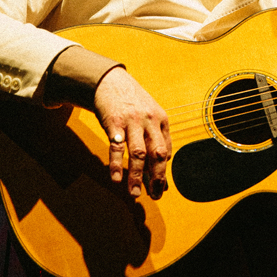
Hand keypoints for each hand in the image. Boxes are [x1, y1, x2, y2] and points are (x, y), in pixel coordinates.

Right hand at [94, 67, 171, 199]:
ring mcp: (132, 121)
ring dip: (136, 176)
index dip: (163, 171)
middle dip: (157, 178)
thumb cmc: (131, 103)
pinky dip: (116, 164)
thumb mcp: (149, 116)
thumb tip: (160, 169)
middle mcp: (150, 120)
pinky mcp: (114, 122)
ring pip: (138, 153)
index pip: (166, 151)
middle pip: (157, 154)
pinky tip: (116, 179)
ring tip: (134, 193)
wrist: (110, 81)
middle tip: (154, 195)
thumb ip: (156, 140)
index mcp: (162, 120)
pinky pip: (116, 146)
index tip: (160, 188)